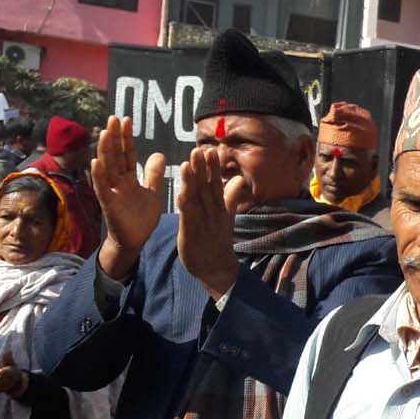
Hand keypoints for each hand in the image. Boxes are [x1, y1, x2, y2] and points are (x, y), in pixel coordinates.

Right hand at [94, 116, 165, 278]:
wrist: (135, 240)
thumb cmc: (141, 217)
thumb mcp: (153, 192)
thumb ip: (154, 174)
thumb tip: (159, 153)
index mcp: (129, 177)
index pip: (127, 153)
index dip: (126, 138)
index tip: (126, 120)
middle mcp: (117, 181)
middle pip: (115, 155)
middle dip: (115, 137)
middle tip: (114, 118)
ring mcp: (111, 191)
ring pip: (107, 167)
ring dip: (105, 150)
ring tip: (106, 132)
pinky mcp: (108, 204)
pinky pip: (101, 188)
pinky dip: (98, 175)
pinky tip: (95, 162)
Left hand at [176, 146, 241, 300]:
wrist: (216, 268)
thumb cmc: (218, 241)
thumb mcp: (227, 216)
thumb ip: (231, 197)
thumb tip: (239, 179)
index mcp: (219, 208)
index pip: (216, 184)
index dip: (213, 168)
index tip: (210, 150)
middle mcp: (212, 213)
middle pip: (207, 188)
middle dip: (203, 169)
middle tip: (198, 150)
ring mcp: (203, 223)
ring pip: (197, 200)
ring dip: (192, 183)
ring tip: (186, 165)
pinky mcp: (192, 234)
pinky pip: (188, 219)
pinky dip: (185, 206)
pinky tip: (180, 194)